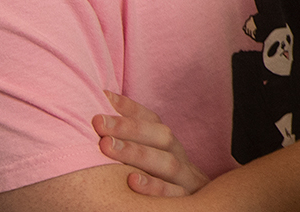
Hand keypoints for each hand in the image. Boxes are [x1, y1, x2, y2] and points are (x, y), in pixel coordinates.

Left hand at [94, 91, 211, 196]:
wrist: (201, 207)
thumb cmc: (163, 183)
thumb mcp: (153, 159)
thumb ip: (132, 139)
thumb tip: (104, 102)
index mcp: (170, 147)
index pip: (153, 121)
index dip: (130, 108)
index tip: (103, 98)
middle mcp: (180, 158)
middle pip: (161, 138)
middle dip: (128, 128)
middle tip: (98, 122)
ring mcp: (187, 180)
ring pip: (168, 163)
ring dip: (137, 153)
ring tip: (107, 146)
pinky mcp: (188, 201)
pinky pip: (174, 195)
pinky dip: (154, 188)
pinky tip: (132, 181)